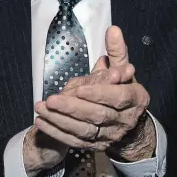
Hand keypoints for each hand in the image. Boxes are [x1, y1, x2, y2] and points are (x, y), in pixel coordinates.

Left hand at [23, 43, 132, 176]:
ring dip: (60, 120)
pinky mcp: (97, 146)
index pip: (118, 97)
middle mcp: (126, 119)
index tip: (79, 88)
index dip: (99, 94)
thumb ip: (117, 50)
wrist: (129, 123)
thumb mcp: (122, 68)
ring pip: (84, 130)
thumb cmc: (122, 88)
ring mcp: (111, 135)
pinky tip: (42, 122)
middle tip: (51, 99)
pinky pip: (75, 142)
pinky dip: (57, 133)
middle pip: (98, 116)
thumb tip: (113, 29)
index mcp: (136, 98)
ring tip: (41, 108)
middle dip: (73, 108)